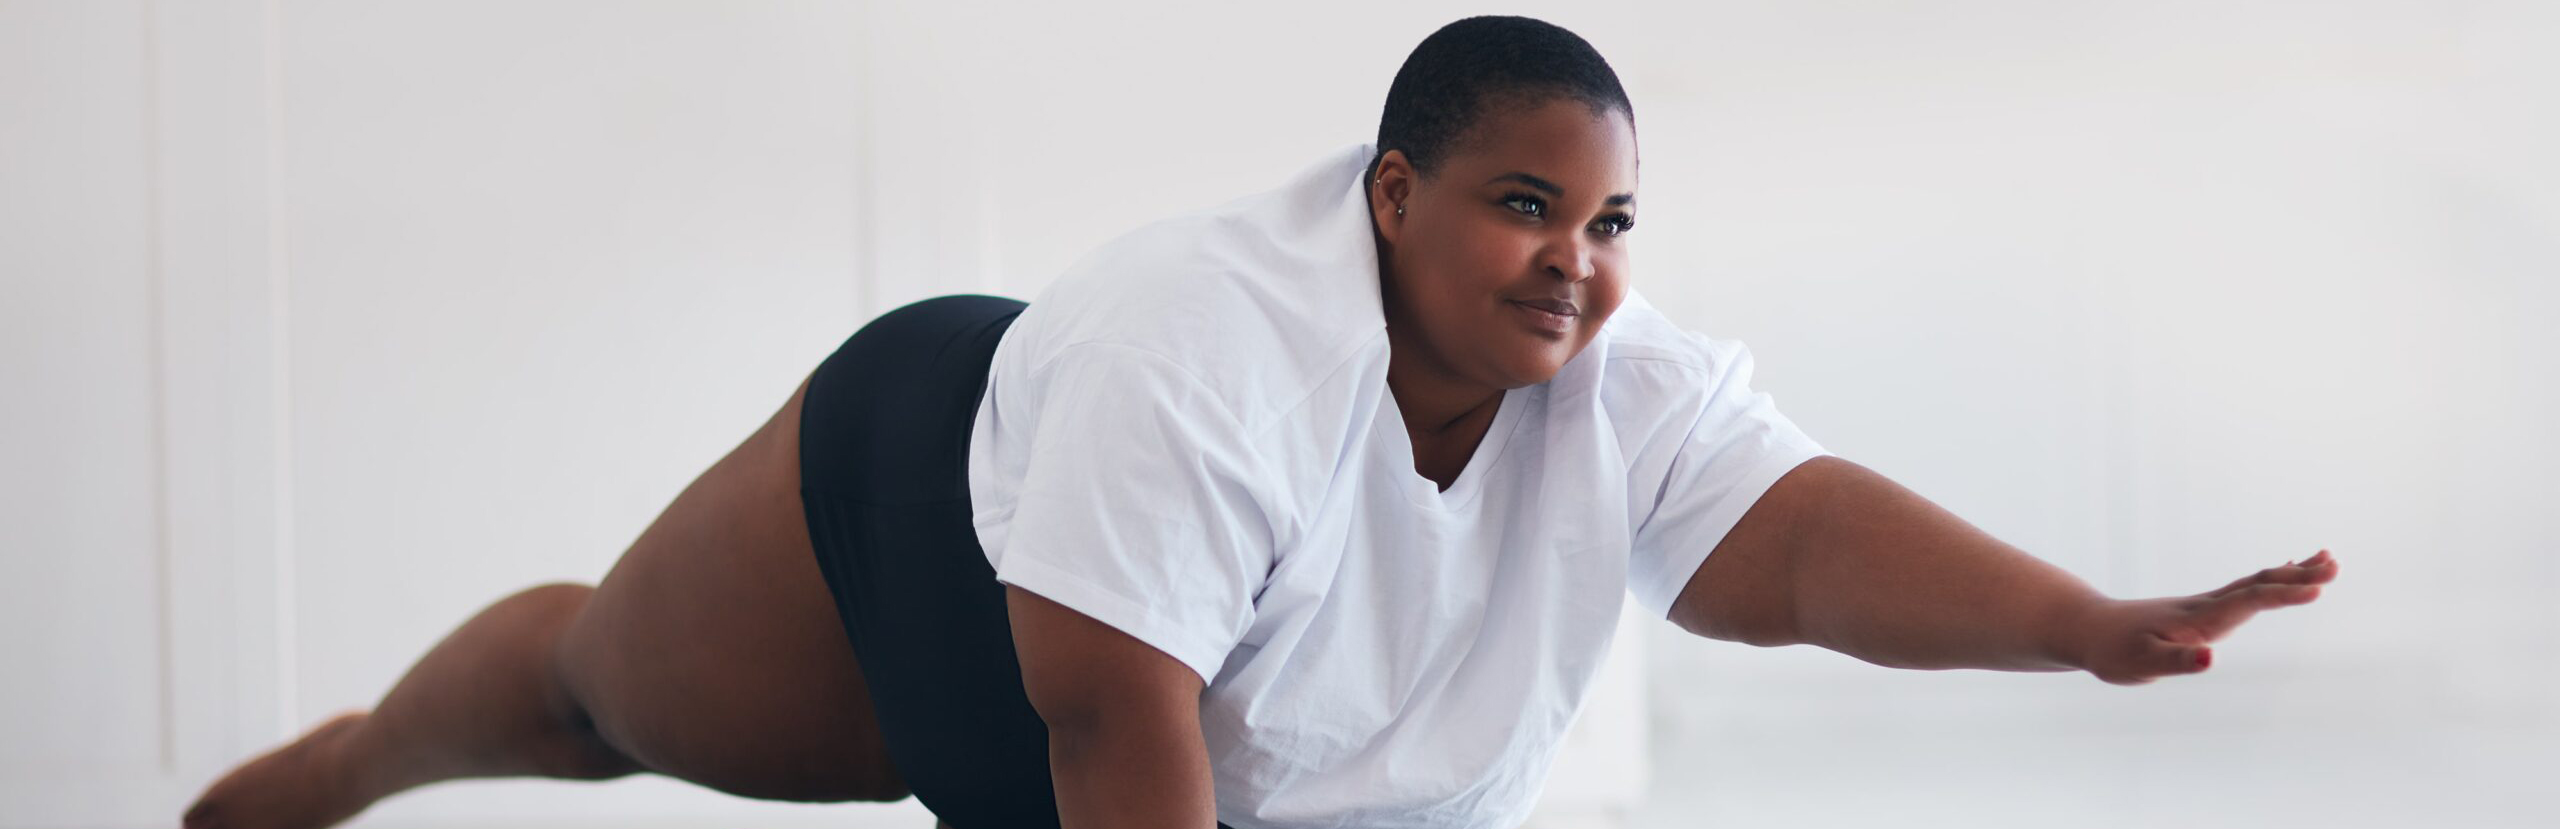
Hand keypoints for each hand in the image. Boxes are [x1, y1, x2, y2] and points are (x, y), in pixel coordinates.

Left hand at [2062, 549, 2339, 685]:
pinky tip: (2287, 571)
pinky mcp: (2201, 610)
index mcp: (2199, 619)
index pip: (2248, 602)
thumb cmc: (2113, 652)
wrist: (2087, 628)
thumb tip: (2211, 659)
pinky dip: (2272, 579)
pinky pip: (2245, 589)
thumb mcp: (2141, 665)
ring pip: (2255, 583)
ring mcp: (2205, 605)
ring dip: (2292, 572)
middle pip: (2258, 586)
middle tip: (2335, 563)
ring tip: (2328, 558)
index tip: (2318, 588)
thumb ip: (2177, 662)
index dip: (2282, 595)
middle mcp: (2206, 606)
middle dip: (2298, 577)